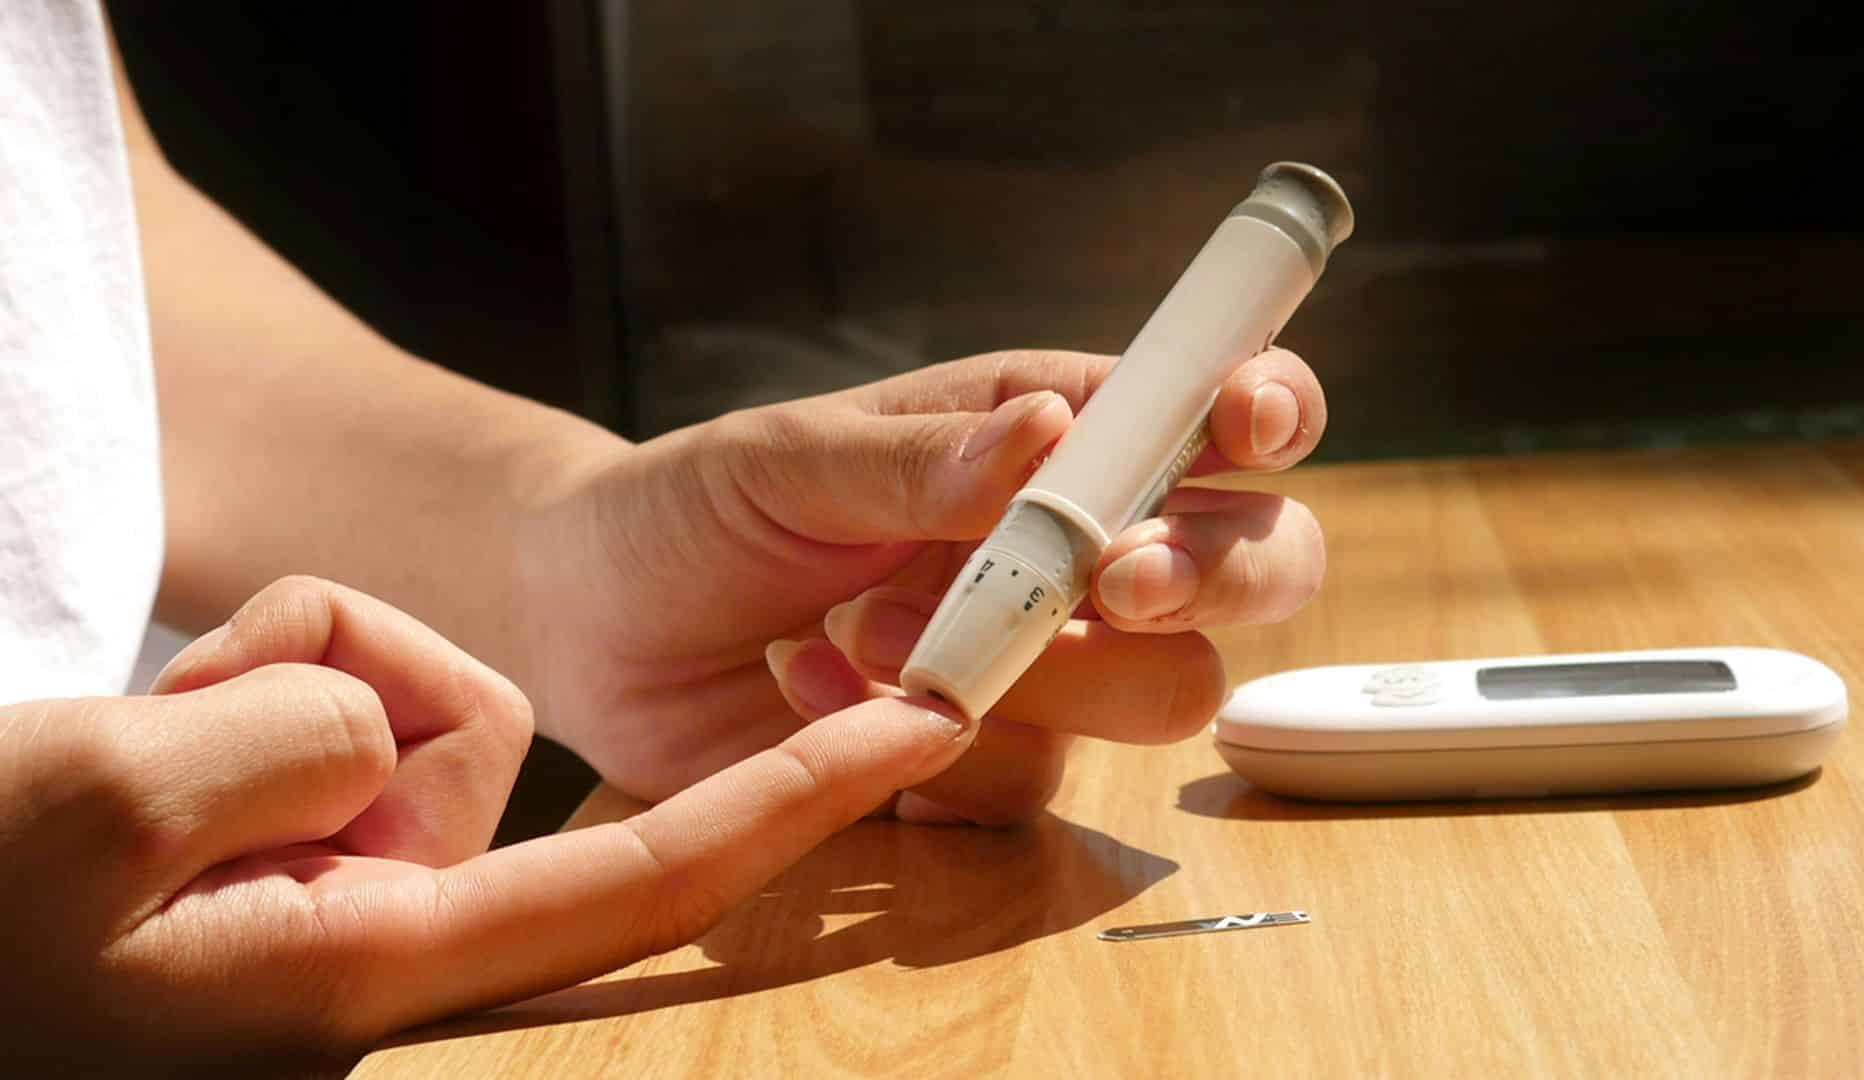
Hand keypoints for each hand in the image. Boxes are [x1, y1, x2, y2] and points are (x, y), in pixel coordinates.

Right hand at [0, 576, 973, 1066]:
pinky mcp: (305, 857)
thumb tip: (390, 723)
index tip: (929, 725)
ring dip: (271, 682)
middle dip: (361, 679)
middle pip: (480, 736)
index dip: (803, 794)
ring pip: (395, 703)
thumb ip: (299, 741)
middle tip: (169, 726)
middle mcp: (392, 942)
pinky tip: (145, 750)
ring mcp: (346, 900)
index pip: (652, 870)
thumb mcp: (103, 803)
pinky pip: (330, 709)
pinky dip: (243, 691)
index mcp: (378, 968)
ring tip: (134, 749)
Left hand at [521, 348, 1326, 823]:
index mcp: (1048, 435)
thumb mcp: (788, 458)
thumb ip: (922, 459)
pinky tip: (817, 694)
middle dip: (1210, 573)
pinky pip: (1026, 787)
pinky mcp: (981, 765)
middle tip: (1113, 581)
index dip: (1265, 412)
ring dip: (1038, 669)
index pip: (1209, 411)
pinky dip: (929, 750)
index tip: (1246, 429)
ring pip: (1163, 690)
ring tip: (873, 633)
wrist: (593, 632)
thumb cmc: (693, 506)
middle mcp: (1075, 550)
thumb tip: (1052, 431)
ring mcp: (1042, 666)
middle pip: (1253, 564)